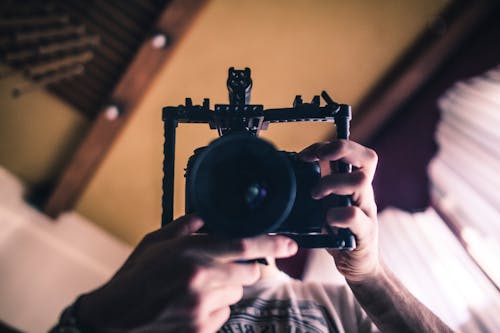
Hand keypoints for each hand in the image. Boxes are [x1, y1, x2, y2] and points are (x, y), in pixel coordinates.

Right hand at [77, 215, 297, 332]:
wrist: (114, 319)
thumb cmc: (134, 278)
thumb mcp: (154, 243)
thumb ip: (184, 228)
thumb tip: (204, 218)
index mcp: (191, 253)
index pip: (244, 245)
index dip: (272, 244)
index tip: (290, 244)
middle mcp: (201, 278)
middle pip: (248, 273)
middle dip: (242, 269)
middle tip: (219, 268)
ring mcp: (203, 307)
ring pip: (236, 294)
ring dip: (225, 290)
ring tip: (197, 290)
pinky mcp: (202, 328)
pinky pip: (224, 314)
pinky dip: (215, 309)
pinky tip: (191, 306)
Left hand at [299, 140, 379, 281]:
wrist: (356, 265)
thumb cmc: (338, 232)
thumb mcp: (325, 205)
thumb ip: (316, 188)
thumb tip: (287, 174)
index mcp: (354, 184)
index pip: (353, 151)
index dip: (330, 145)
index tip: (305, 155)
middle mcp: (364, 193)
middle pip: (367, 158)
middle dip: (340, 150)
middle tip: (317, 158)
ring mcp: (367, 211)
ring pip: (360, 182)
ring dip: (332, 182)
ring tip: (315, 194)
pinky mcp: (365, 232)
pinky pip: (353, 216)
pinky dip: (336, 216)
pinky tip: (326, 222)